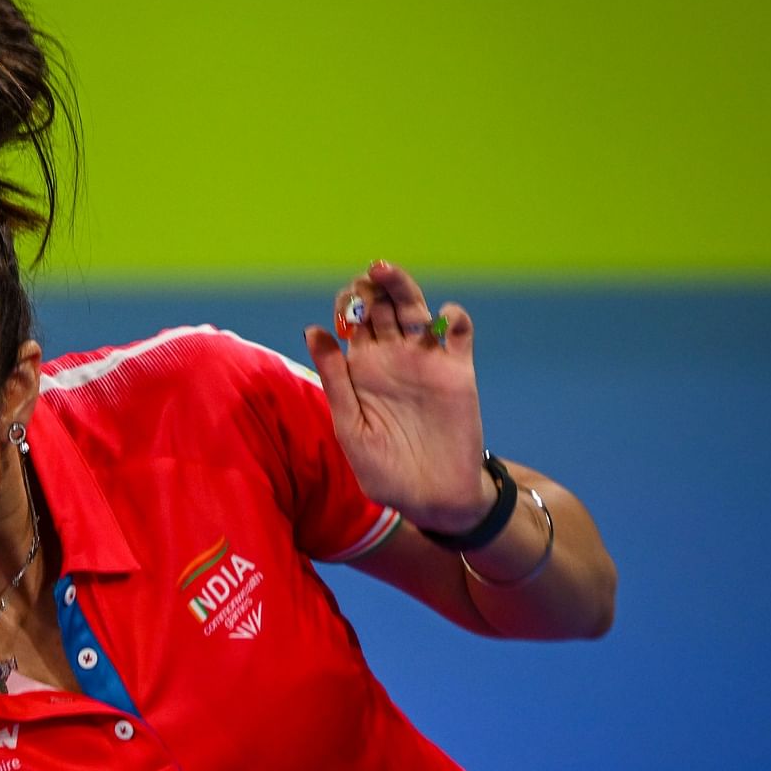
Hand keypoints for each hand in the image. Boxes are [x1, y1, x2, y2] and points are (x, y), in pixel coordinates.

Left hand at [302, 261, 492, 533]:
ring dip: (402, 288)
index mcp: (361, 369)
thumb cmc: (383, 469)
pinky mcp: (457, 372)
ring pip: (416, 310)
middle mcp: (392, 358)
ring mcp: (425, 362)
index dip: (346, 304)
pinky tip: (441, 318)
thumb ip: (334, 379)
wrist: (432, 497)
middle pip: (382, 308)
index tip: (343, 301)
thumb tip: (312, 330)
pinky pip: (458, 334)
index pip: (352, 322)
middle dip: (371, 288)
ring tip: (386, 272)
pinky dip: (453, 318)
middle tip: (365, 278)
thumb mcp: (350, 425)